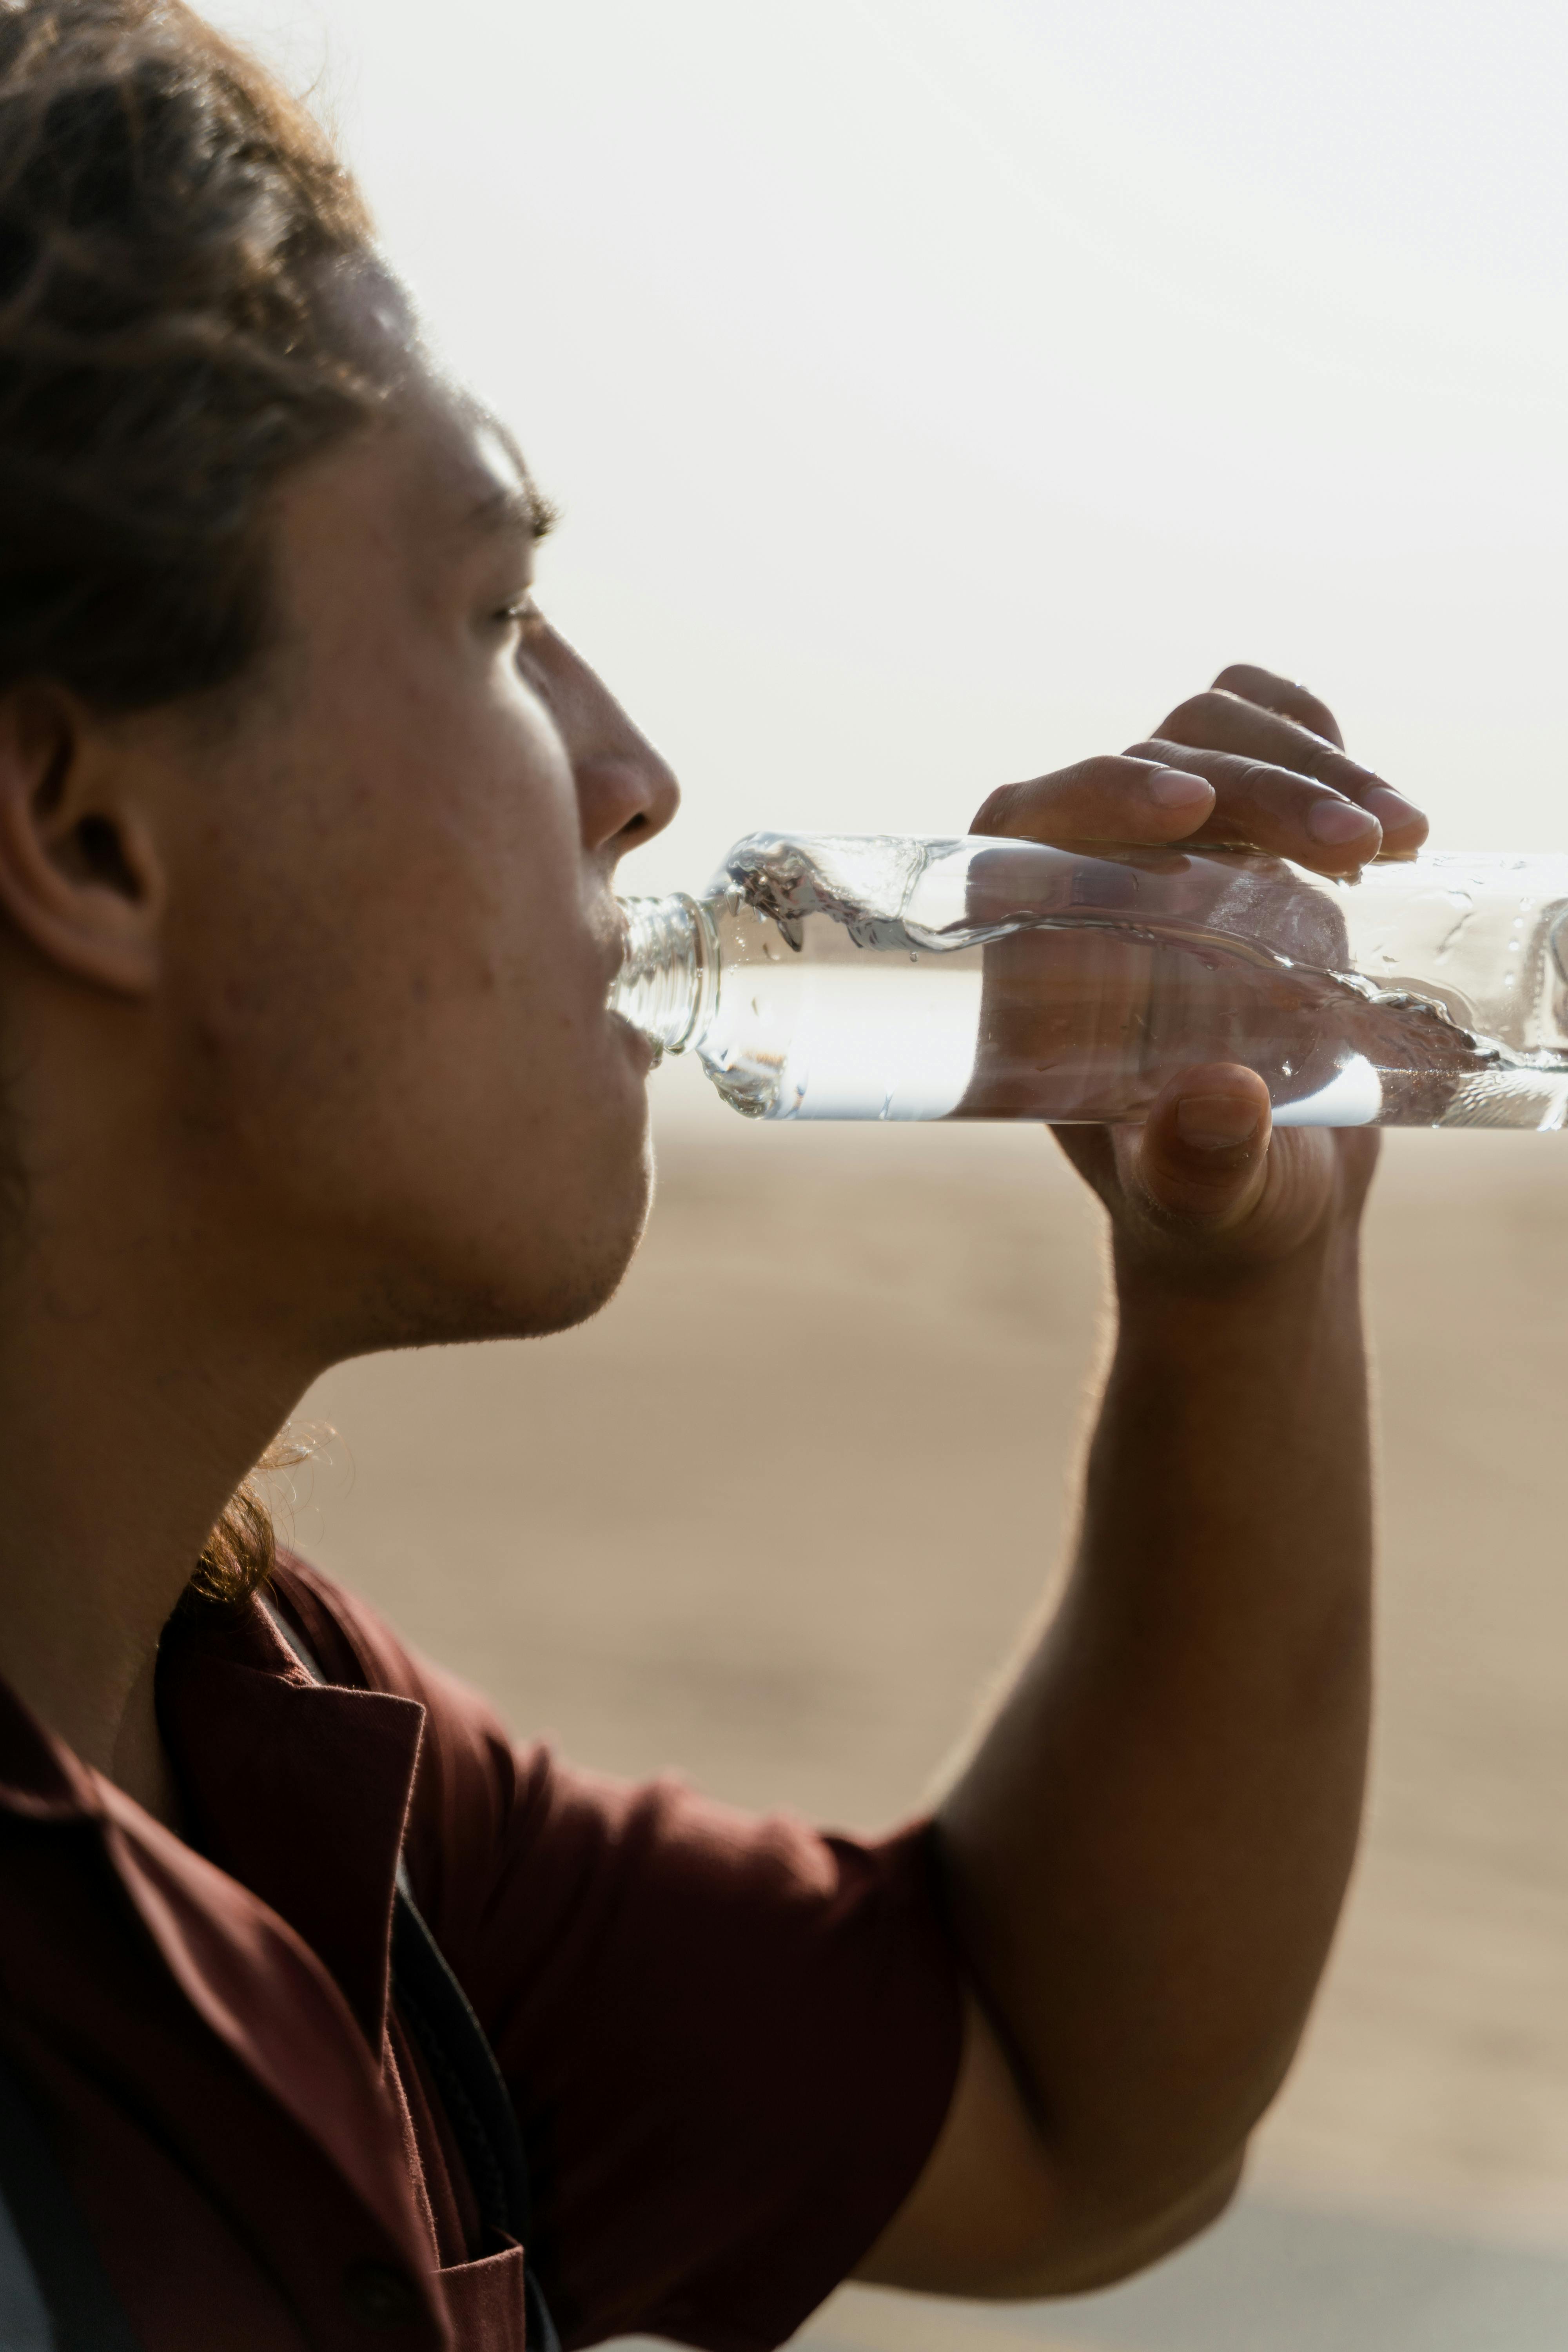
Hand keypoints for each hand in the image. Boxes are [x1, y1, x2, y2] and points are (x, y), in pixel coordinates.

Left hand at [968, 664, 1424, 1272]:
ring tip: (1399, 840)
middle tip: (1357, 847)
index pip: (1027, 823)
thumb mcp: (1203, 1197)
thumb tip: (1220, 1102)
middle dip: (1256, 787)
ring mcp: (1165, 843)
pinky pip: (1262, 733)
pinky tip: (1385, 814)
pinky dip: (1321, 743)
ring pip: (1212, 735)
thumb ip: (1199, 1162)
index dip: (1096, 793)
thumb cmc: (1207, 1198)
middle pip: (1146, 764)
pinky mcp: (1238, 830)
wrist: (1267, 1190)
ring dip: (1308, 765)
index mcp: (1026, 948)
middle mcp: (1084, 875)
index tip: (1189, 808)